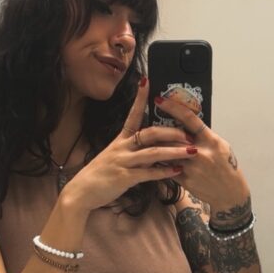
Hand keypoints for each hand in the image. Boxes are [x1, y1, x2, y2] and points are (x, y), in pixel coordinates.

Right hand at [65, 78, 194, 211]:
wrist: (81, 192)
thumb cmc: (99, 175)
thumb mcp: (114, 157)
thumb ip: (132, 150)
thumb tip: (151, 146)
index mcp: (120, 140)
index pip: (132, 114)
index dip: (140, 98)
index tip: (147, 80)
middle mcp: (122, 147)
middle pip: (150, 133)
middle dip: (172, 132)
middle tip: (190, 134)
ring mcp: (123, 162)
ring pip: (153, 153)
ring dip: (174, 152)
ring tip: (192, 152)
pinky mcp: (124, 177)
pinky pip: (148, 173)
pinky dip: (164, 172)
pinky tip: (177, 171)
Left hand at [151, 93, 251, 216]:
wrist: (229, 193)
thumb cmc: (226, 166)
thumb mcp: (221, 146)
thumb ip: (204, 136)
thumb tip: (187, 124)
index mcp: (211, 140)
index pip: (189, 118)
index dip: (172, 107)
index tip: (159, 99)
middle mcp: (200, 152)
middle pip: (172, 136)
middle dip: (158, 130)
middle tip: (146, 121)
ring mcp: (192, 167)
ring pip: (167, 152)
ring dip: (157, 146)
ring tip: (146, 141)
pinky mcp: (185, 180)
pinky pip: (167, 167)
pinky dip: (160, 162)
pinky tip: (153, 159)